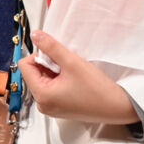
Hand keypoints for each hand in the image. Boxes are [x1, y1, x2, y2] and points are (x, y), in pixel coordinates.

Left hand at [18, 30, 138, 124]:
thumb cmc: (98, 90)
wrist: (118, 107)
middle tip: (67, 66)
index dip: (39, 56)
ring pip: (43, 79)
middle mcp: (43, 105)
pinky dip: (60, 80)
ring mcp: (51, 108)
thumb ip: (51, 47)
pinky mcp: (59, 108)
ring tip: (73, 74)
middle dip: (48, 64)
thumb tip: (35, 35)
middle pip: (33, 73)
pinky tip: (74, 80)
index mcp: (41, 96)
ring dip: (55, 72)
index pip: (25, 66)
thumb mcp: (72, 62)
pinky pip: (51, 88)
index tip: (56, 56)